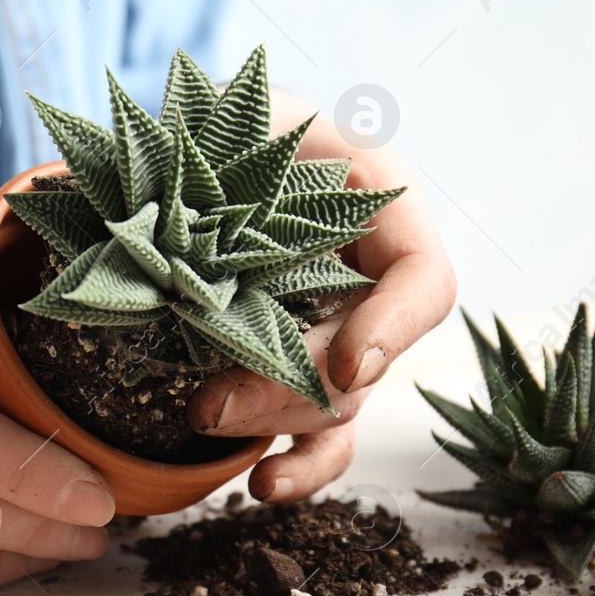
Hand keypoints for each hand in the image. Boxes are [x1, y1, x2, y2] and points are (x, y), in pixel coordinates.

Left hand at [188, 92, 456, 501]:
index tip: (343, 362)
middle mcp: (370, 274)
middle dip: (294, 390)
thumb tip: (173, 205)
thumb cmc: (214, 120)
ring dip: (278, 428)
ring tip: (206, 423)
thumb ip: (227, 144)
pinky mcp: (299, 369)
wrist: (187, 154)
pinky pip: (317, 434)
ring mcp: (339, 329)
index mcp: (376, 202)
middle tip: (211, 405)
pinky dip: (296, 466)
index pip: (421, 279)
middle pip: (366, 360)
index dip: (392, 329)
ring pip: (338, 404)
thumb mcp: (227, 108)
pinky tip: (258, 487)